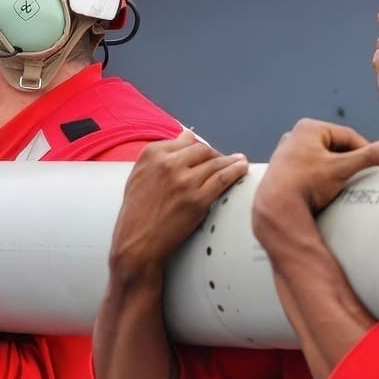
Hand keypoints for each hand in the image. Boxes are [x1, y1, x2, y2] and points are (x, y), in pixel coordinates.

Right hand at [108, 130, 248, 277]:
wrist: (136, 243)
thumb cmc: (135, 212)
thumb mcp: (139, 175)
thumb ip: (161, 154)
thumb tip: (186, 135)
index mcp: (152, 155)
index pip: (185, 141)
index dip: (198, 148)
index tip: (206, 154)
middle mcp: (168, 164)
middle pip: (202, 150)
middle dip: (215, 155)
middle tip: (222, 162)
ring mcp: (184, 181)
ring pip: (216, 162)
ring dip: (231, 161)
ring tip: (240, 161)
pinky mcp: (197, 199)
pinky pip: (223, 179)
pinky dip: (236, 171)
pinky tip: (242, 168)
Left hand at [250, 119, 378, 249]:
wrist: (276, 209)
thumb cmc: (306, 185)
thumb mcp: (342, 168)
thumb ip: (369, 155)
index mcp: (309, 127)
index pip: (348, 136)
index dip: (367, 150)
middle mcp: (295, 136)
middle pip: (335, 147)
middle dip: (352, 160)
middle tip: (367, 174)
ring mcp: (287, 153)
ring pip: (323, 158)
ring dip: (338, 169)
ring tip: (349, 183)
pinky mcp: (283, 170)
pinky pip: (311, 169)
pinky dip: (323, 176)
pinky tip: (329, 188)